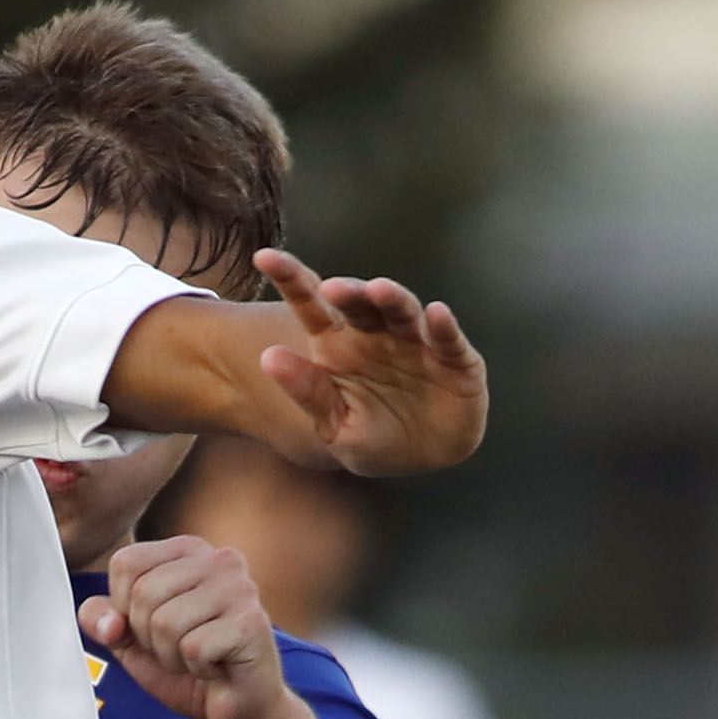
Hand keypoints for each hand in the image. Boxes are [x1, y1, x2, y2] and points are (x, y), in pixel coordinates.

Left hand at [81, 536, 286, 718]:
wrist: (238, 708)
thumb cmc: (188, 667)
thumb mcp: (131, 641)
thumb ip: (102, 620)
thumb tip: (109, 623)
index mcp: (189, 551)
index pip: (126, 562)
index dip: (124, 608)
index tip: (155, 627)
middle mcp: (219, 559)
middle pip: (143, 593)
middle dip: (149, 636)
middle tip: (181, 648)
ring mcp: (240, 588)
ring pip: (165, 622)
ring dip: (172, 656)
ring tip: (199, 658)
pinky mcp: (251, 623)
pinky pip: (192, 648)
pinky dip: (197, 669)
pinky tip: (218, 667)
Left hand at [249, 248, 486, 475]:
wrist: (422, 460)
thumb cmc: (373, 438)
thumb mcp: (335, 424)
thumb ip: (306, 391)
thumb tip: (268, 357)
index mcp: (339, 344)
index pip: (311, 306)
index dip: (290, 279)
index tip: (263, 258)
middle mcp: (375, 333)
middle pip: (359, 304)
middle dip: (348, 292)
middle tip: (334, 288)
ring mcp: (415, 341)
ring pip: (403, 312)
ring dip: (393, 299)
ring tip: (379, 291)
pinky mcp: (453, 358)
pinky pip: (447, 339)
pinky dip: (443, 327)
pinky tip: (436, 315)